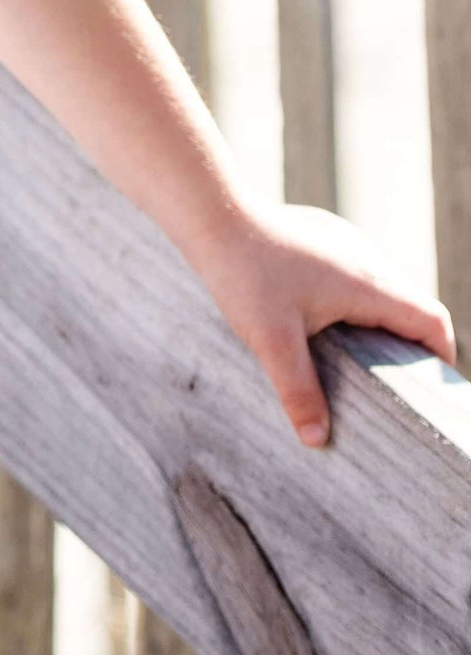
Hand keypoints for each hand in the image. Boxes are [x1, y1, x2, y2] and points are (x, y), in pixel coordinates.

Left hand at [194, 198, 455, 446]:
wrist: (213, 216)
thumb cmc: (244, 273)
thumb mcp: (272, 340)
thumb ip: (298, 390)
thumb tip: (317, 439)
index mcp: (368, 284)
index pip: (431, 320)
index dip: (441, 356)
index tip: (429, 387)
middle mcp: (365, 260)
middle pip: (411, 305)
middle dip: (410, 345)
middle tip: (393, 383)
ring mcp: (344, 244)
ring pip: (383, 287)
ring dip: (382, 320)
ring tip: (361, 359)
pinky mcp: (322, 239)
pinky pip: (356, 275)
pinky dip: (357, 302)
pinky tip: (327, 322)